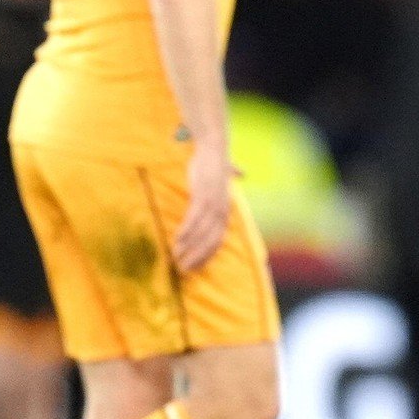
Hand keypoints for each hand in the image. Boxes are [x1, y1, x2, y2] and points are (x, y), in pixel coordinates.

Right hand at [174, 142, 235, 272]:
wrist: (213, 148)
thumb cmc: (216, 163)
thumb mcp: (226, 176)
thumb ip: (233, 175)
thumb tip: (242, 171)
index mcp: (225, 212)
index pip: (217, 242)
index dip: (206, 257)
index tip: (194, 269)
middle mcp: (222, 211)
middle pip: (211, 242)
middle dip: (197, 258)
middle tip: (183, 270)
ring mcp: (213, 204)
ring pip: (201, 233)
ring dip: (188, 247)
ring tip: (175, 258)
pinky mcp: (203, 196)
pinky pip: (194, 218)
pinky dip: (186, 231)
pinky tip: (177, 240)